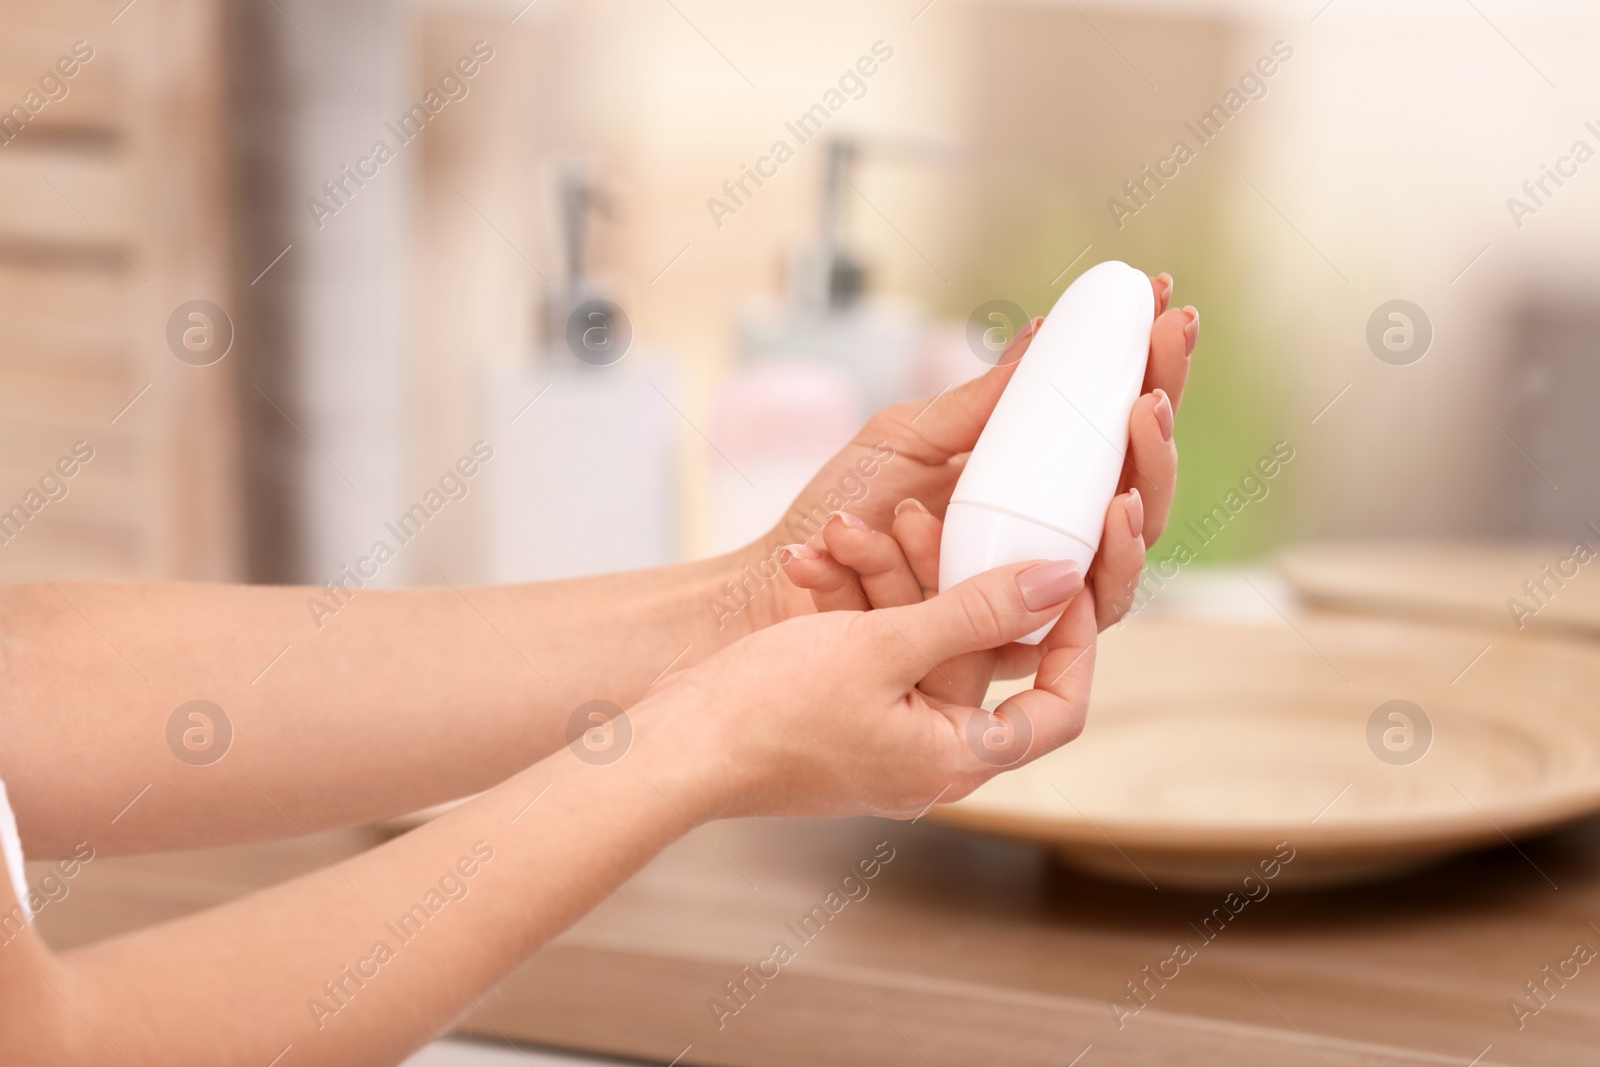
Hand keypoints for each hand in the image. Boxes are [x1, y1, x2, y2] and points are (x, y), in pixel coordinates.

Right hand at [637, 560, 1094, 819]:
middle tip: (914, 515)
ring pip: (911, 637)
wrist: (670, 745)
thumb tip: (1059, 581)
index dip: (1071, 639)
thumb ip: (976, 610)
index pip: (1057, 708)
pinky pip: (868, 648)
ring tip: (842, 529)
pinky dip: (847, 604)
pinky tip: (811, 560)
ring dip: (880, 577)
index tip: (1057, 574)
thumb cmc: (768, 712)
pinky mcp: (841, 713)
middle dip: (937, 575)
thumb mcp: (882, 646)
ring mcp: (882, 735)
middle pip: (970, 653)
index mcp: (954, 757)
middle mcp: (927, 755)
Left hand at [762, 273, 1196, 628]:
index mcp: (1032, 496)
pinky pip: (1056, 621)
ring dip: (1137, 521)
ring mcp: (1028, 608)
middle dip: (1161, 448)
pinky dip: (1082, 572)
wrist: (774, 583)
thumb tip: (1046, 334)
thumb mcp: (909, 438)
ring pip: (1117, 579)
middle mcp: (1044, 553)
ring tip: (1134, 459)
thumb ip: (978, 402)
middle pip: (1139, 510)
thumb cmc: (841, 510)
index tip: (1171, 307)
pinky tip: (1106, 512)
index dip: (1153, 376)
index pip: (1114, 443)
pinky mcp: (1002, 653)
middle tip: (1154, 394)